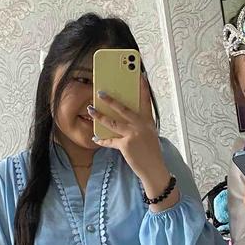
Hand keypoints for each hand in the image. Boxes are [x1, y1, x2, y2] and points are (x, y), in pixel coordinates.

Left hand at [88, 85, 171, 199]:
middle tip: (100, 92)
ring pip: (112, 122)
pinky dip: (102, 140)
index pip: (146, 101)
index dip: (143, 87)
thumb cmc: (150, 152)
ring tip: (90, 110)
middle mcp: (141, 125)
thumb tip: (122, 117)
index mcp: (148, 121)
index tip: (140, 75)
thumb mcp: (149, 135)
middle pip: (123, 108)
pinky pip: (110, 140)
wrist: (154, 169)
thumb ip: (139, 125)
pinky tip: (95, 138)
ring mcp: (133, 134)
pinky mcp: (126, 145)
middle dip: (110, 100)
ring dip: (99, 116)